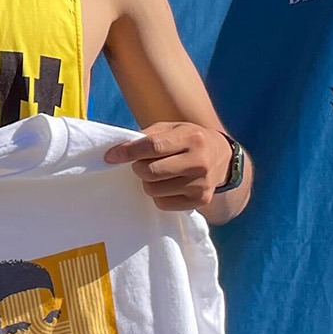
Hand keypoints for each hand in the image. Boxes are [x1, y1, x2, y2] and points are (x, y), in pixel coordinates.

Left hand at [103, 122, 231, 211]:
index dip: (127, 152)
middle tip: (141, 164)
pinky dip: (158, 195)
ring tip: (157, 174)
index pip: (152, 146)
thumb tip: (117, 152)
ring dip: (147, 182)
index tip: (110, 156)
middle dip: (138, 168)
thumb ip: (147, 137)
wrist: (222, 158)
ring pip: (153, 189)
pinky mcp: (200, 201)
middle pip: (150, 171)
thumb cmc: (188, 140)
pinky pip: (162, 203)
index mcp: (192, 138)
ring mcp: (201, 184)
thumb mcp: (172, 129)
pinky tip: (168, 185)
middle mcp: (199, 161)